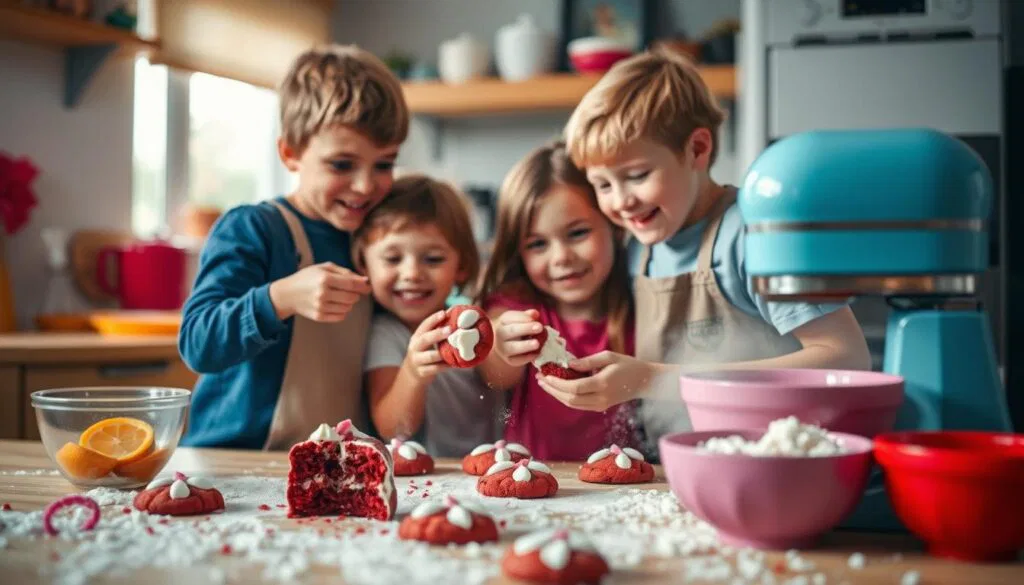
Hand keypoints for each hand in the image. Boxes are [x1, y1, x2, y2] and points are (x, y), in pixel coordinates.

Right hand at [269, 262, 371, 321]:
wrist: (287, 294)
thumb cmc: (307, 278)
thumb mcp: (324, 268)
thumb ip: (345, 272)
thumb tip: (365, 280)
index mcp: (324, 278)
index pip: (351, 284)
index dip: (363, 286)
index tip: (367, 286)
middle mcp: (322, 293)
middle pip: (352, 297)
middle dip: (355, 294)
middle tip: (350, 291)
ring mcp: (320, 306)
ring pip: (348, 307)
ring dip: (349, 302)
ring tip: (339, 297)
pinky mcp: (319, 317)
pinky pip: (341, 316)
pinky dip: (342, 311)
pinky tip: (335, 305)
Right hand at [402, 310, 451, 381]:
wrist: (412, 372)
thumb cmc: (424, 351)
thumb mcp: (426, 340)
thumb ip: (436, 331)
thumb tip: (453, 315)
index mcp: (417, 336)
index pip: (424, 325)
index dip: (433, 319)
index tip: (444, 313)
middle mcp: (415, 347)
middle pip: (425, 339)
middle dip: (437, 334)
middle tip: (450, 329)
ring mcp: (417, 360)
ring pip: (430, 356)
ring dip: (442, 352)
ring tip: (454, 349)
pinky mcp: (422, 372)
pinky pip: (435, 369)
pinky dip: (444, 366)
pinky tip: (454, 363)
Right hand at [492, 309, 544, 366]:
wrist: (508, 343)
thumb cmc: (518, 328)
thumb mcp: (521, 319)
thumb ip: (528, 316)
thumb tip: (535, 314)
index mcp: (503, 321)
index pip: (509, 318)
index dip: (523, 317)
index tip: (535, 317)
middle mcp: (500, 334)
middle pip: (511, 331)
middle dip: (526, 329)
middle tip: (540, 327)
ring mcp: (503, 348)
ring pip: (512, 347)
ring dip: (525, 345)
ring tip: (537, 343)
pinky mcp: (509, 360)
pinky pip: (517, 360)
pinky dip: (527, 358)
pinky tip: (536, 353)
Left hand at [536, 351, 659, 411]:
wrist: (644, 381)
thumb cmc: (627, 365)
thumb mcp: (608, 356)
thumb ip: (587, 361)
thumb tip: (568, 365)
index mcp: (602, 384)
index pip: (574, 388)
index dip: (557, 383)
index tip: (545, 374)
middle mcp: (600, 398)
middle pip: (570, 398)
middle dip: (552, 389)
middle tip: (539, 379)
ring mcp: (600, 405)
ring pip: (572, 404)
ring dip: (556, 395)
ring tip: (545, 383)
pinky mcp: (600, 407)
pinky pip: (578, 405)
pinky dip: (566, 397)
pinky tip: (557, 388)